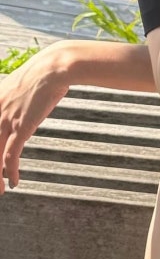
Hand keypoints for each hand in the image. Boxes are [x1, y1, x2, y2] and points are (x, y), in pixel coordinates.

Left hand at [0, 48, 69, 193]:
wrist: (54, 68)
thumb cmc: (43, 74)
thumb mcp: (21, 88)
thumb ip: (15, 102)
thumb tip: (21, 113)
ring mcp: (5, 120)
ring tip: (0, 190)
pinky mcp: (20, 127)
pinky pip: (10, 155)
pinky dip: (10, 171)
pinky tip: (14, 181)